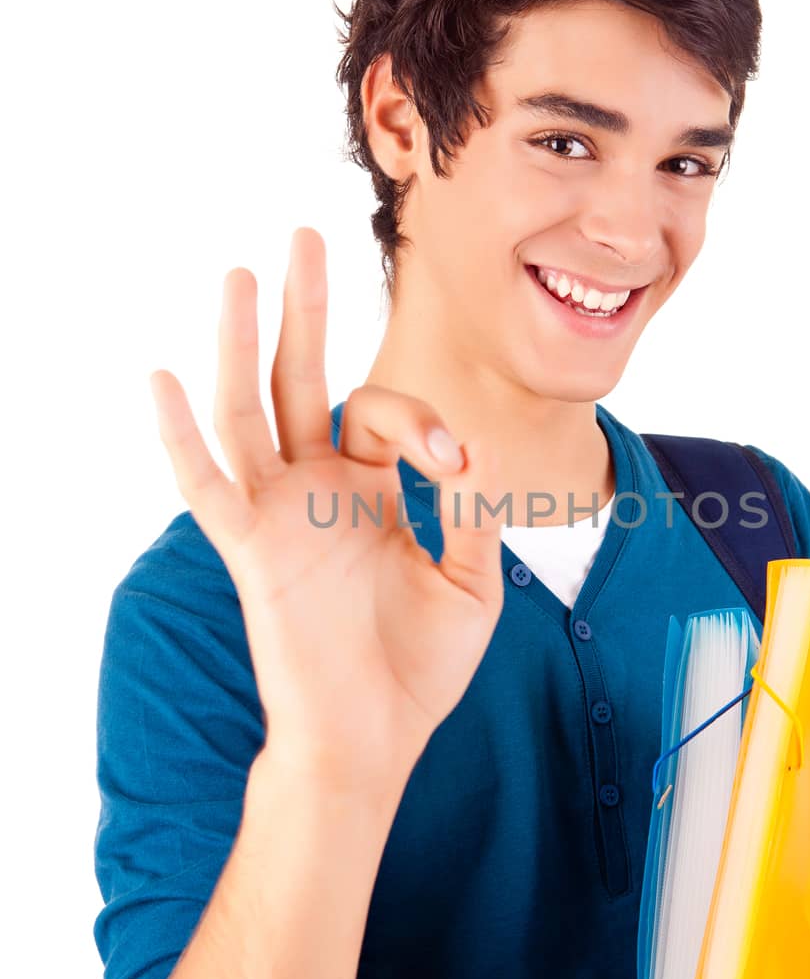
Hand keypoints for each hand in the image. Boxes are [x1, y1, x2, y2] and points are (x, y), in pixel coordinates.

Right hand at [148, 226, 504, 798]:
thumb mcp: (470, 583)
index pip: (389, 417)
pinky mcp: (253, 551)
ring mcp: (281, 516)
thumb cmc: (417, 671)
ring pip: (252, 412)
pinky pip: (207, 486)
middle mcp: (319, 491)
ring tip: (244, 274)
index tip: (459, 466)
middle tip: (306, 237)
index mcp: (370, 493)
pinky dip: (182, 436)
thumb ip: (474, 517)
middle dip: (307, 311)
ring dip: (247, 345)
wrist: (374, 742)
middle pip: (304, 380)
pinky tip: (163, 378)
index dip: (427, 423)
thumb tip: (475, 455)